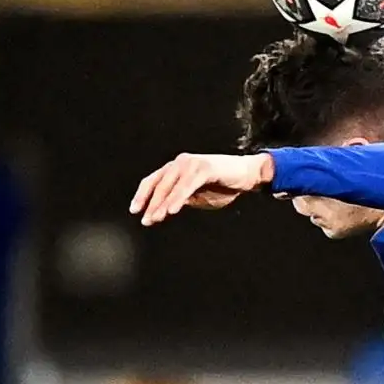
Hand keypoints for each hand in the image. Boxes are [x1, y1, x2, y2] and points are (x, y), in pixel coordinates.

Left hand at [129, 152, 272, 225]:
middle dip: (151, 204)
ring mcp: (191, 164)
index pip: (153, 181)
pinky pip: (187, 186)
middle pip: (159, 185)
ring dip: (163, 203)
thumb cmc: (224, 185)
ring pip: (171, 186)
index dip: (142, 196)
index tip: (135, 211)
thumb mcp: (198, 196)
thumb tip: (165, 209)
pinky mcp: (204, 168)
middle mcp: (180, 163)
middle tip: (146, 220)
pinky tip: (173, 210)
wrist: (248, 175)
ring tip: (156, 218)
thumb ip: (182, 199)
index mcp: (176, 169)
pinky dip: (178, 198)